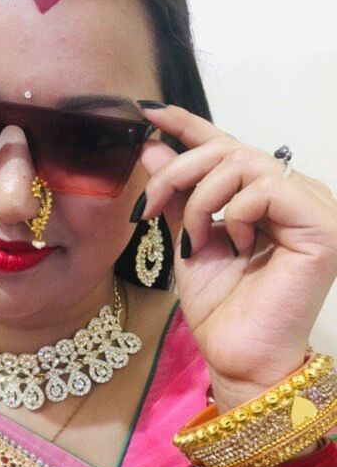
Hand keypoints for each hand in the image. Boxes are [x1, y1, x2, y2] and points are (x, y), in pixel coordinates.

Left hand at [134, 103, 336, 411]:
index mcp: (265, 195)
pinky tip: (235, 245)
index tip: (148, 111)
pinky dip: (234, 214)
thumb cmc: (220, 306)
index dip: (188, 125)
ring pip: (244, 162)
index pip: (227, 145)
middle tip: (149, 204)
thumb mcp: (188, 238)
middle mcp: (294, 194)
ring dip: (202, 199)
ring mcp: (314, 207)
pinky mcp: (322, 225)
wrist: (237, 355)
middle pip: (228, 149)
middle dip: (178, 170)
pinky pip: (267, 188)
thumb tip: (150, 146)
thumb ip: (176, 194)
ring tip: (197, 239)